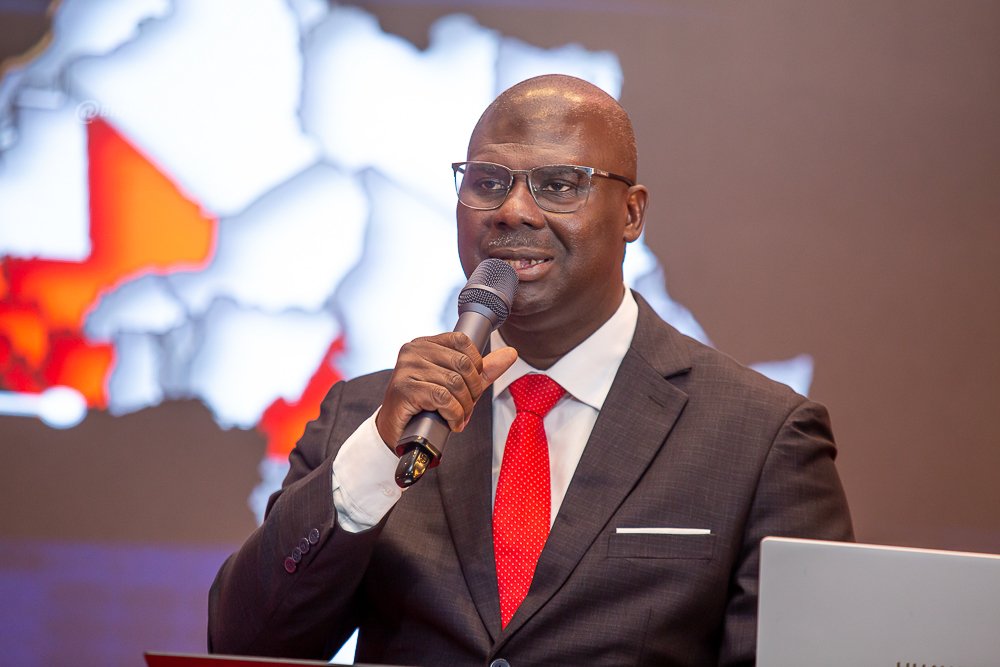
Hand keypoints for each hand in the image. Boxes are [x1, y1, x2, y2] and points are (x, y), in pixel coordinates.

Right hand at [375, 332, 517, 447]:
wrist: (395, 432)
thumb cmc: (425, 406)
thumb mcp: (457, 385)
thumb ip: (482, 370)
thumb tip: (511, 353)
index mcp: (425, 344)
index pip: (462, 341)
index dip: (476, 366)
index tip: (472, 386)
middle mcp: (413, 351)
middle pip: (462, 363)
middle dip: (473, 391)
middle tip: (468, 408)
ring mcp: (406, 368)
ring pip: (454, 382)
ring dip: (464, 407)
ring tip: (459, 417)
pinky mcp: (405, 388)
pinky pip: (443, 398)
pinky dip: (454, 414)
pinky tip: (452, 423)